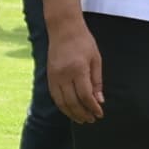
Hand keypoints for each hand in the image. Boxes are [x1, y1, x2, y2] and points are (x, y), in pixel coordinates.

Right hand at [45, 8, 106, 122]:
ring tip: (81, 119)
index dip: (93, 108)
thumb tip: (99, 100)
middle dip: (83, 113)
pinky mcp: (49, 76)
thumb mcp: (96, 59)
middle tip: (91, 119)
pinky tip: (70, 110)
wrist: (63, 28)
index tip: (99, 114)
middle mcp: (64, 75)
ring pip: (62, 102)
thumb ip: (97, 81)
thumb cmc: (83, 41)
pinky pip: (55, 96)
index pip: (85, 96)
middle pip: (73, 102)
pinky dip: (62, 106)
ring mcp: (54, 76)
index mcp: (78, 69)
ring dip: (72, 113)